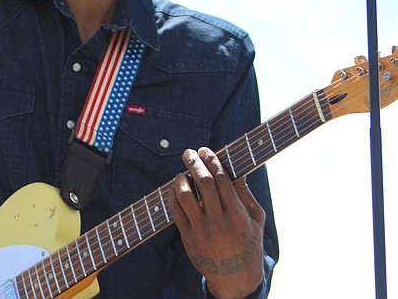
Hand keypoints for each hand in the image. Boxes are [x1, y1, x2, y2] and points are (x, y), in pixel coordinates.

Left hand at [168, 147, 264, 298]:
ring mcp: (201, 229)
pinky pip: (174, 210)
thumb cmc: (248, 243)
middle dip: (194, 163)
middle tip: (189, 152)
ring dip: (181, 178)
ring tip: (182, 173)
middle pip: (203, 183)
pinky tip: (175, 188)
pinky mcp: (187, 237)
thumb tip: (236, 168)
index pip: (222, 179)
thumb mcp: (255, 219)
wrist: (235, 277)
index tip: (205, 150)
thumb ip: (245, 194)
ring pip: (184, 195)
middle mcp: (219, 221)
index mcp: (238, 215)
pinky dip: (172, 195)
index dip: (212, 161)